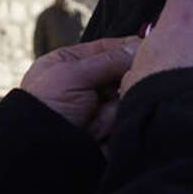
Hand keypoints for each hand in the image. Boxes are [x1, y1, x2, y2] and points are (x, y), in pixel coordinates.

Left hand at [20, 36, 139, 135]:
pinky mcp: (109, 126)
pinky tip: (118, 112)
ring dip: (126, 92)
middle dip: (128, 72)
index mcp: (70, 63)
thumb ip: (108, 60)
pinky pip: (127, 111)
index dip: (127, 46)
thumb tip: (138, 47)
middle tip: (131, 74)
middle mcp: (86, 82)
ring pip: (127, 90)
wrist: (42, 150)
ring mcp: (98, 105)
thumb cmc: (45, 106)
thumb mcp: (73, 74)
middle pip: (121, 69)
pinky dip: (125, 111)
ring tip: (115, 99)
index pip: (106, 48)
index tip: (149, 43)